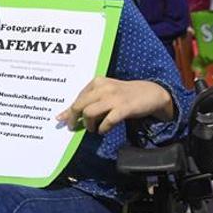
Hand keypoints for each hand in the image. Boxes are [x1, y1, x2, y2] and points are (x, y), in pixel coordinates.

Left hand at [56, 77, 173, 133]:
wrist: (151, 92)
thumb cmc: (124, 94)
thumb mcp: (106, 93)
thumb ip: (89, 102)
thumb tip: (65, 115)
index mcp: (97, 82)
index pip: (78, 98)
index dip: (68, 111)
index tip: (62, 120)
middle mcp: (103, 88)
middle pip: (79, 105)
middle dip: (73, 118)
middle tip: (74, 127)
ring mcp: (114, 97)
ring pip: (89, 113)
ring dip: (89, 124)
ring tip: (93, 129)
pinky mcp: (124, 108)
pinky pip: (107, 121)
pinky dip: (103, 128)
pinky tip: (103, 130)